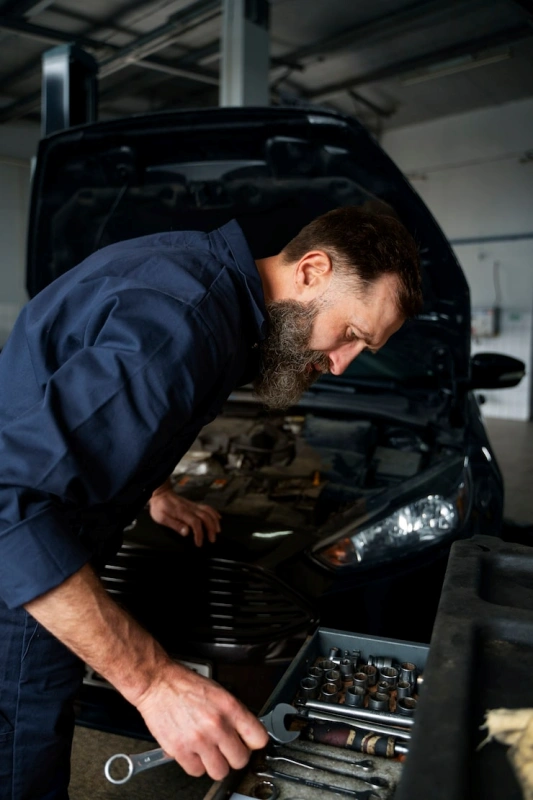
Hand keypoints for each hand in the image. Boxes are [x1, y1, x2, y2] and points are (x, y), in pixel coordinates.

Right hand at [135, 662, 268, 779]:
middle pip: (240, 760)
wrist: (158, 683)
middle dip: (234, 756)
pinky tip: (193, 751)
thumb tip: (246, 733)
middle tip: (226, 749)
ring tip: (209, 752)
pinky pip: (196, 772)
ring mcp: (199, 740)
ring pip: (220, 771)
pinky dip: (195, 764)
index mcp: (229, 707)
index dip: (253, 743)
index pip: (259, 739)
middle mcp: (216, 725)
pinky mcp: (180, 750)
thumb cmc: (185, 685)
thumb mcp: (218, 692)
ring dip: (215, 764)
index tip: (248, 743)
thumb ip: (234, 714)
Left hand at [148, 481, 220, 546]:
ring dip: (215, 521)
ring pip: (208, 511)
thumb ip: (174, 524)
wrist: (160, 493)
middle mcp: (190, 508)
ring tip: (217, 531)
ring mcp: (193, 505)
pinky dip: (214, 513)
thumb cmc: (159, 507)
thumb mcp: (162, 518)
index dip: (199, 534)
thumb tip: (186, 532)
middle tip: (212, 540)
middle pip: (205, 517)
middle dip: (211, 529)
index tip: (199, 543)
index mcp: (182, 512)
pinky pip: (207, 507)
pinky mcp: (194, 504)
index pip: (195, 522)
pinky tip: (218, 518)